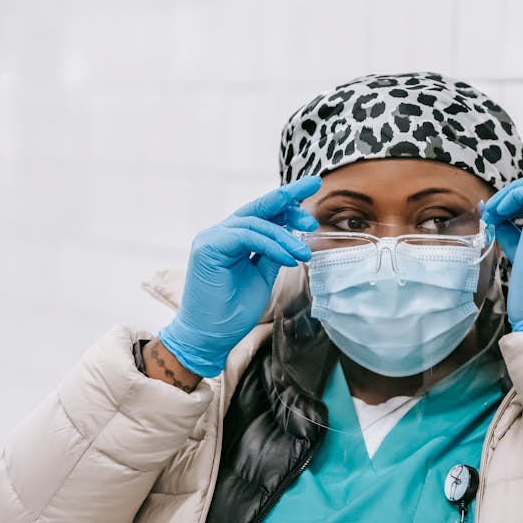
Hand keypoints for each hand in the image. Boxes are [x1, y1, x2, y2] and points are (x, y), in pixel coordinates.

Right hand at [158, 176, 320, 376]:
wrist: (209, 338)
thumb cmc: (232, 312)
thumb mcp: (262, 278)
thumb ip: (273, 254)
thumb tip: (293, 237)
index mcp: (233, 239)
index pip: (263, 214)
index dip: (287, 203)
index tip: (312, 191)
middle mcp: (220, 233)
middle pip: (258, 208)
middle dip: (287, 195)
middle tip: (314, 184)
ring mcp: (212, 238)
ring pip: (256, 223)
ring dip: (285, 236)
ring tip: (305, 253)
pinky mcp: (208, 247)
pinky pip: (246, 236)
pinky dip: (271, 246)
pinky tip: (288, 258)